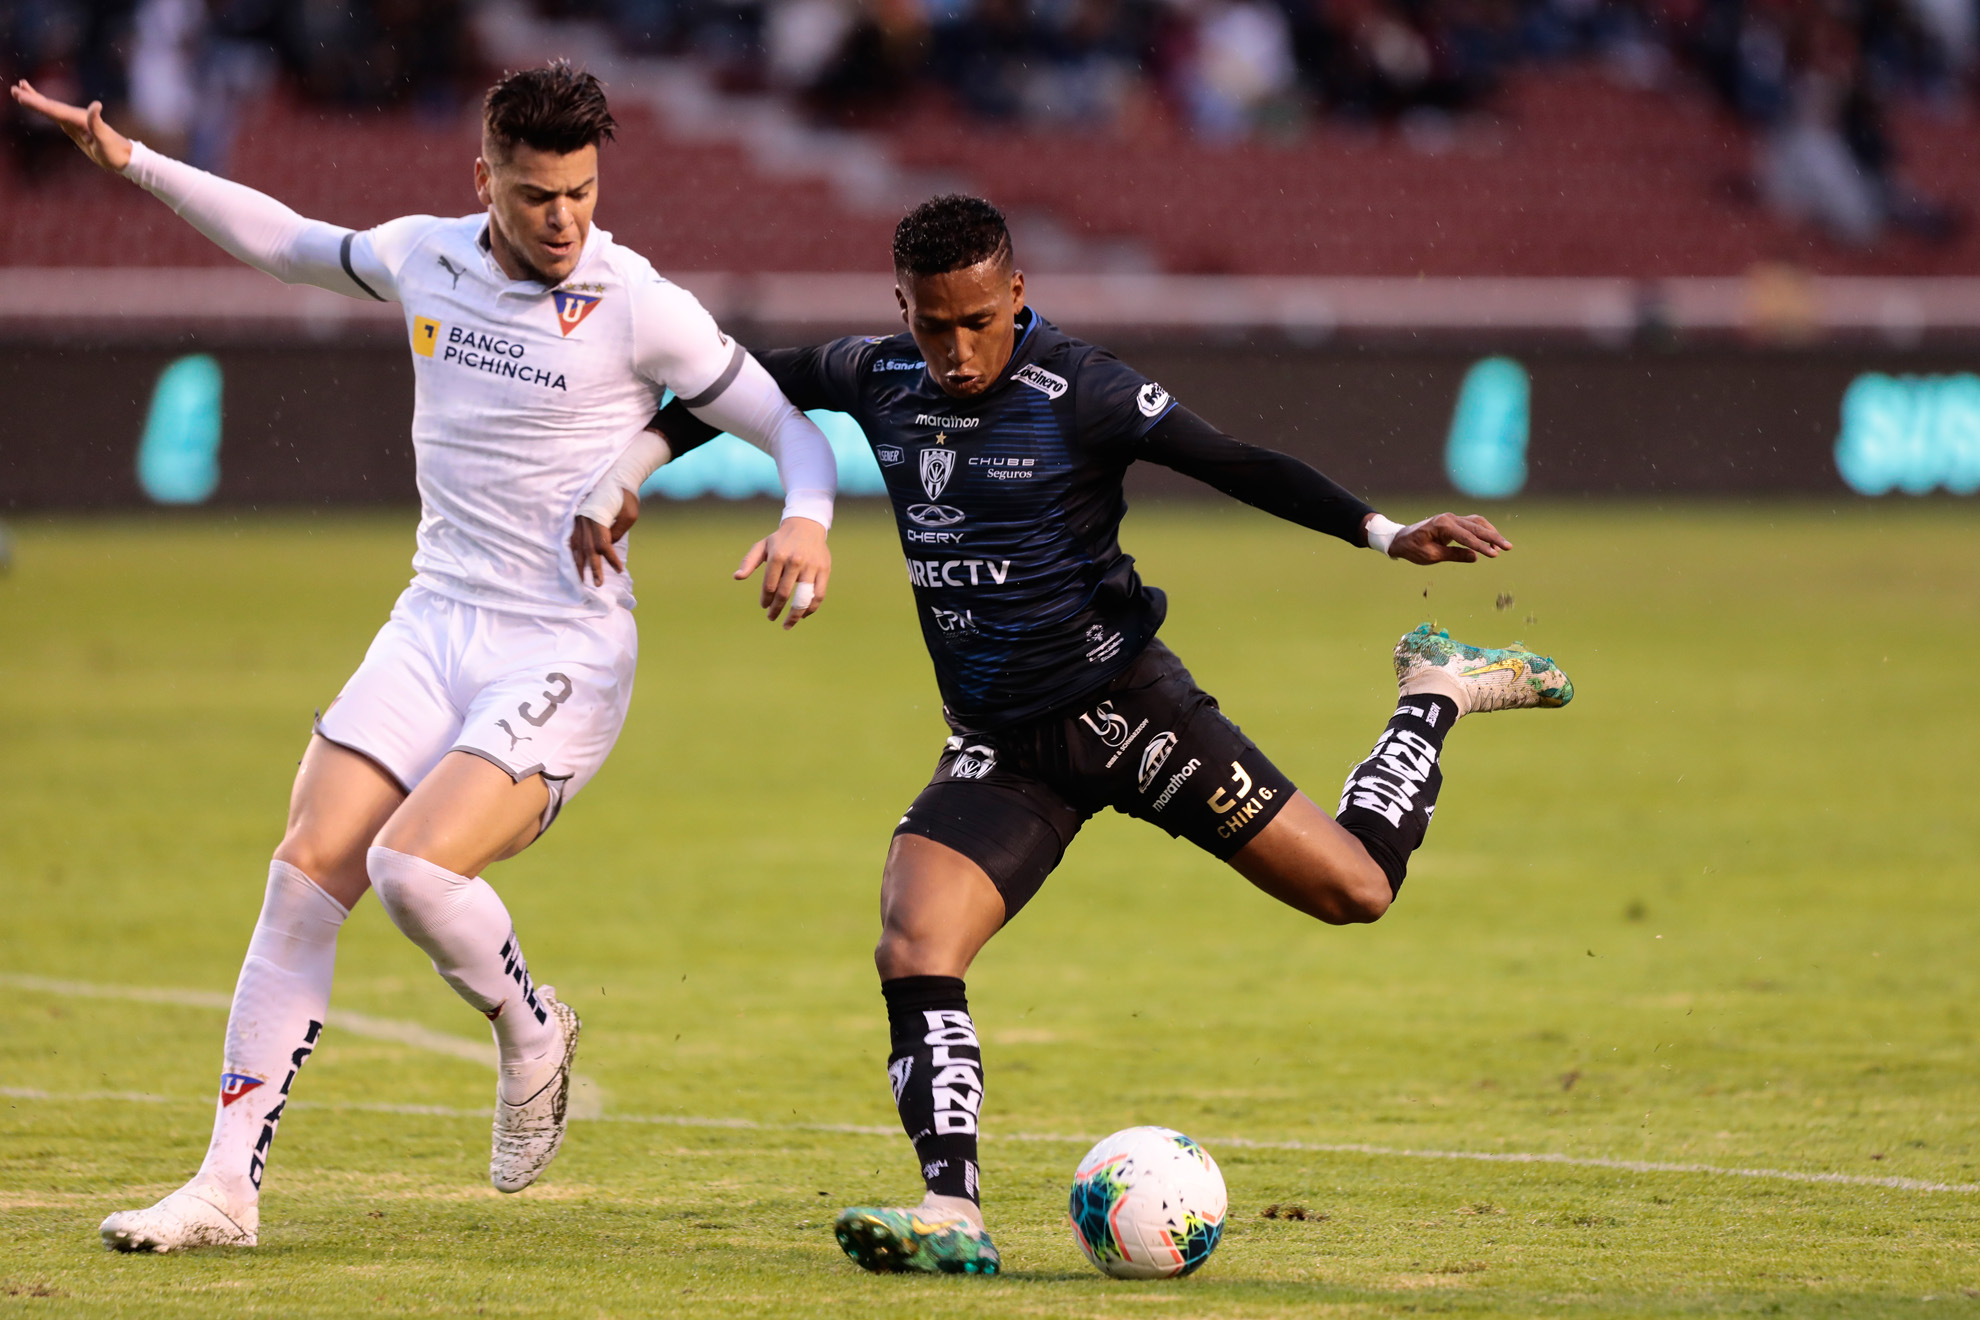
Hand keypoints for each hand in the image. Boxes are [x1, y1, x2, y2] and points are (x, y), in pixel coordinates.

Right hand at [10, 81, 132, 171]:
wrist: (124, 156)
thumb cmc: (115, 151)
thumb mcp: (105, 139)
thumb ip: (97, 123)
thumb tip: (96, 105)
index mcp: (79, 119)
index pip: (54, 110)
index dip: (37, 103)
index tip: (21, 95)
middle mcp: (76, 116)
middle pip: (49, 105)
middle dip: (31, 97)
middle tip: (14, 88)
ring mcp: (74, 120)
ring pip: (50, 107)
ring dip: (35, 98)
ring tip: (20, 87)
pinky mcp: (74, 126)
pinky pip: (55, 114)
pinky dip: (45, 107)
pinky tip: (39, 103)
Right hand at [569, 488, 639, 585]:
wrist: (617, 476)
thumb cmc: (626, 496)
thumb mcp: (629, 514)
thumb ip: (618, 532)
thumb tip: (608, 547)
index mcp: (598, 517)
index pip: (603, 544)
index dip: (611, 558)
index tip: (619, 570)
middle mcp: (585, 519)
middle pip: (587, 548)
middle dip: (592, 567)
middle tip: (597, 584)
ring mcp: (579, 518)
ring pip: (576, 545)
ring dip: (578, 563)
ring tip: (580, 579)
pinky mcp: (577, 518)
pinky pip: (572, 538)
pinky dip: (572, 552)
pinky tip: (573, 562)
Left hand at [734, 516, 829, 629]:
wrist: (807, 526)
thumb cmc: (781, 540)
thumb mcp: (762, 546)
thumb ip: (749, 562)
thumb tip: (736, 577)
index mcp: (778, 556)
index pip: (769, 586)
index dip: (765, 600)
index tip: (764, 606)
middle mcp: (794, 561)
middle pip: (784, 593)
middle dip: (776, 609)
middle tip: (771, 618)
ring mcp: (811, 566)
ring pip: (803, 597)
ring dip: (794, 615)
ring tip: (787, 624)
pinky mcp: (824, 570)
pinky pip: (818, 594)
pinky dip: (811, 608)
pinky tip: (803, 615)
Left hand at [1382, 512, 1511, 564]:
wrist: (1401, 539)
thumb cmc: (1413, 548)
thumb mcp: (1431, 556)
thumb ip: (1454, 555)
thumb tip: (1475, 557)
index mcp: (1442, 525)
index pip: (1466, 537)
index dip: (1481, 546)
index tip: (1494, 555)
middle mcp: (1449, 518)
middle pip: (1476, 527)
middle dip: (1493, 537)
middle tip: (1508, 547)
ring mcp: (1452, 518)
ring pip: (1477, 522)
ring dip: (1491, 532)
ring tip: (1503, 545)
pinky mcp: (1454, 522)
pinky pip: (1473, 524)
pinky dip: (1484, 530)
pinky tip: (1492, 540)